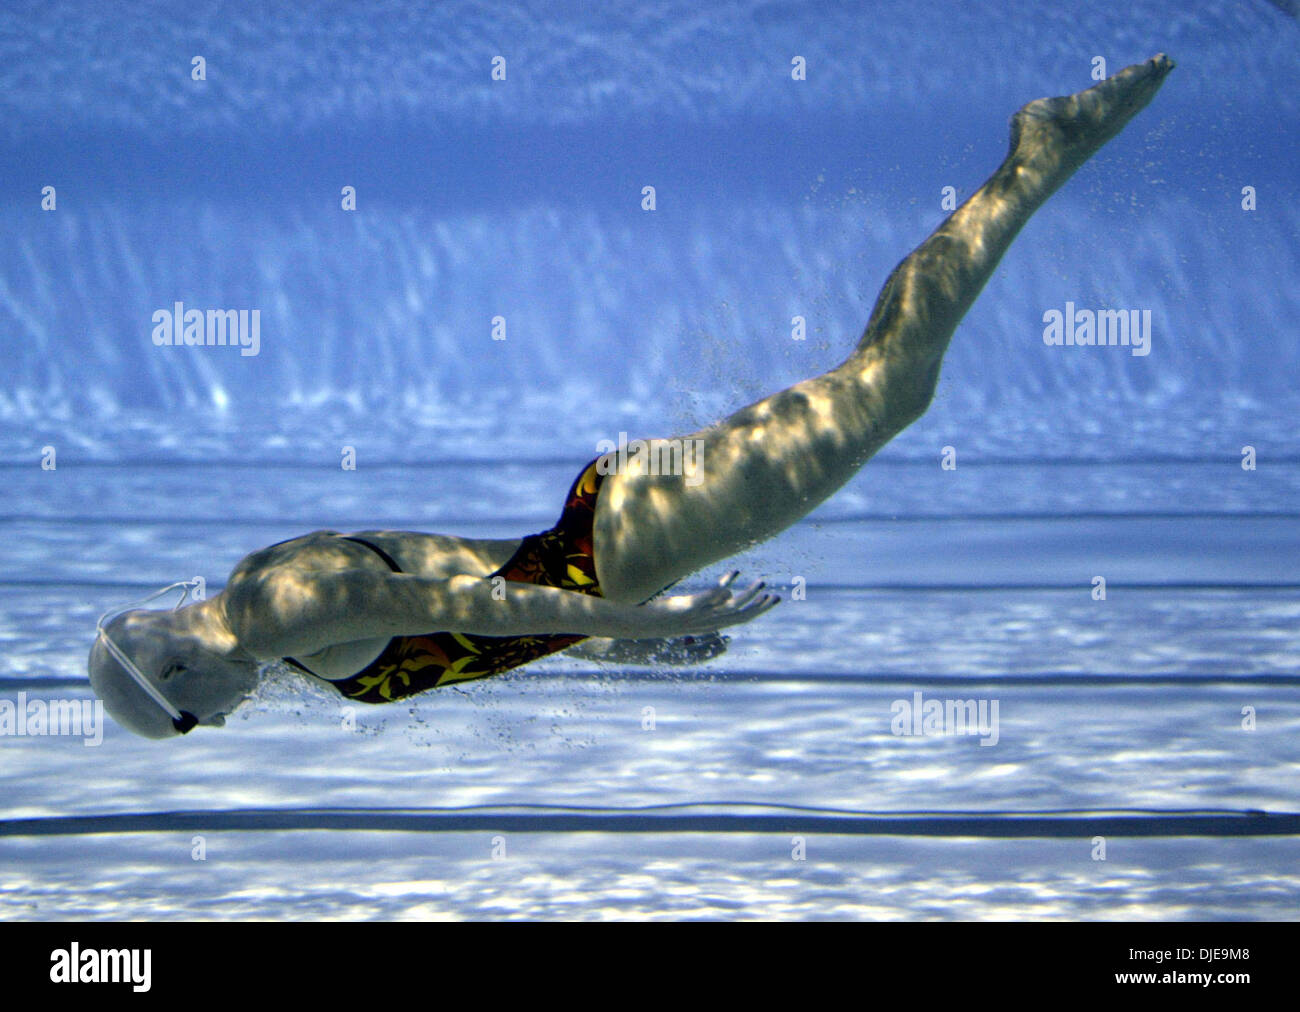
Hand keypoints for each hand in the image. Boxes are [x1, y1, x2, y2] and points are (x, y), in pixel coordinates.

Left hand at [635, 571, 778, 636]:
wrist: (646, 623)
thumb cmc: (670, 615)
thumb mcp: (696, 607)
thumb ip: (713, 599)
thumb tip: (729, 590)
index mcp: (712, 623)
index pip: (741, 618)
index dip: (759, 609)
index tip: (771, 599)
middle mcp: (709, 622)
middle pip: (741, 615)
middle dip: (760, 605)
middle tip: (776, 595)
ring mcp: (700, 615)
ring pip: (729, 606)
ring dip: (747, 594)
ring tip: (761, 581)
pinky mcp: (689, 606)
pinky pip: (709, 596)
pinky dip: (721, 587)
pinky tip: (733, 574)